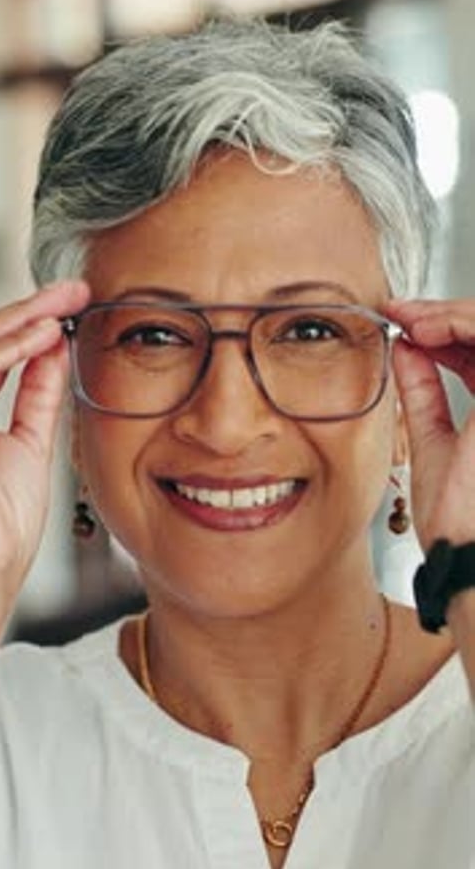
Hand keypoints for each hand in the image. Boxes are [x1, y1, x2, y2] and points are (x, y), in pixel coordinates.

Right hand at [0, 280, 88, 642]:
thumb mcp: (28, 445)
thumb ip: (38, 396)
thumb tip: (55, 350)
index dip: (25, 331)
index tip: (67, 309)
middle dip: (26, 314)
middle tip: (71, 292)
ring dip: (19, 321)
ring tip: (63, 304)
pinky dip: (6, 349)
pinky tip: (42, 333)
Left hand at [383, 298, 474, 551]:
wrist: (466, 555)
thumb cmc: (458, 520)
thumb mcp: (434, 439)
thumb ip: (424, 392)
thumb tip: (407, 350)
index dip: (445, 331)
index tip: (403, 324)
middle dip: (445, 315)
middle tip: (403, 314)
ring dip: (451, 314)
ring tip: (411, 320)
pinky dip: (461, 322)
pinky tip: (428, 327)